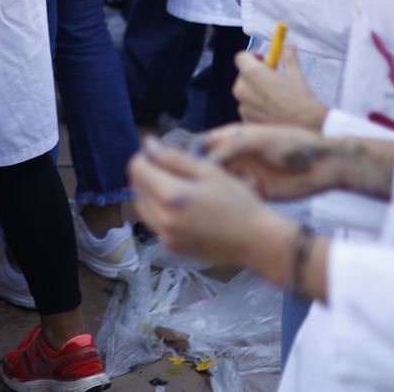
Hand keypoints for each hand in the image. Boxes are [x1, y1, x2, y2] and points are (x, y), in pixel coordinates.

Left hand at [129, 135, 291, 268]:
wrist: (256, 242)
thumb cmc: (238, 202)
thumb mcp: (207, 171)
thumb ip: (173, 157)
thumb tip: (148, 145)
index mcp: (170, 196)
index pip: (137, 169)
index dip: (145, 156)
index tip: (160, 153)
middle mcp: (161, 220)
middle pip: (136, 189)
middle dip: (147, 173)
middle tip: (170, 168)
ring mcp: (165, 237)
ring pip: (143, 207)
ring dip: (151, 193)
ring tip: (177, 186)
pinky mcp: (172, 249)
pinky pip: (155, 224)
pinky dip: (160, 212)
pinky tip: (183, 208)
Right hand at [200, 124, 346, 200]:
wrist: (323, 164)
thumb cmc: (293, 143)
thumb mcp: (259, 137)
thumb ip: (231, 145)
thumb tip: (205, 159)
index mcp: (234, 137)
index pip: (204, 144)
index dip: (192, 152)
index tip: (187, 163)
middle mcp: (237, 156)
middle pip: (209, 165)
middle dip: (204, 173)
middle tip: (205, 179)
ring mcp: (246, 174)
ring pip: (222, 182)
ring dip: (223, 185)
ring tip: (235, 183)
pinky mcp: (257, 192)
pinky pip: (239, 196)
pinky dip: (240, 196)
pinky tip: (252, 190)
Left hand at [233, 44, 327, 129]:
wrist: (305, 125)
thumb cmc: (299, 98)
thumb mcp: (295, 74)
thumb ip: (288, 57)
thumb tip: (289, 47)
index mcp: (252, 73)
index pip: (240, 57)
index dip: (252, 57)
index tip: (264, 61)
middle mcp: (242, 89)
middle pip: (242, 77)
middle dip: (254, 77)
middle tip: (271, 82)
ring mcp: (242, 107)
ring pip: (244, 95)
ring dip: (255, 94)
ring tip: (273, 99)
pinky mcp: (246, 121)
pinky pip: (247, 111)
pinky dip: (256, 109)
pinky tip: (271, 113)